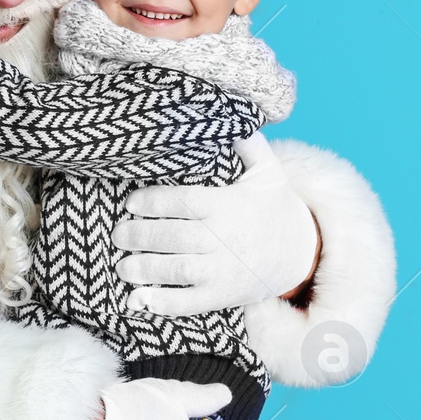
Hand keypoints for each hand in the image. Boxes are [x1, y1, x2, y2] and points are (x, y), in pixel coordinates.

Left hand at [114, 133, 318, 316]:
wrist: (301, 254)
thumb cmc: (276, 208)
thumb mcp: (268, 172)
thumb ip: (249, 145)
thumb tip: (232, 117)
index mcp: (228, 206)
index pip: (182, 202)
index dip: (151, 202)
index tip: (131, 203)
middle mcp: (222, 239)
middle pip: (172, 236)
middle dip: (138, 235)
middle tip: (118, 233)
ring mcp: (222, 271)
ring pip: (175, 269)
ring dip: (143, 268)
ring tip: (122, 265)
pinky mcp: (222, 296)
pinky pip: (187, 302)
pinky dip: (161, 303)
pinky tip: (138, 299)